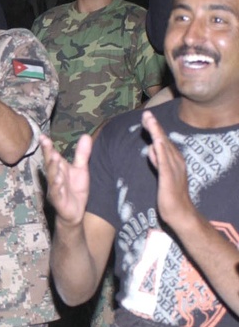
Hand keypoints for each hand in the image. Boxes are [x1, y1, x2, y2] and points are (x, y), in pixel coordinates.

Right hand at [41, 134, 91, 225]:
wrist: (75, 212)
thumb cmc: (75, 190)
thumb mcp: (81, 170)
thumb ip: (82, 154)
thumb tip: (85, 135)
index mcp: (58, 169)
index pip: (51, 156)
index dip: (47, 147)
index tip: (43, 136)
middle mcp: (54, 177)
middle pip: (50, 164)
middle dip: (48, 154)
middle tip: (46, 143)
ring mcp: (55, 189)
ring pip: (52, 177)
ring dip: (52, 168)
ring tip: (53, 158)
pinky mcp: (59, 200)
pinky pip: (57, 192)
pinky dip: (57, 186)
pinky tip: (58, 180)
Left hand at [141, 110, 197, 225]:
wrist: (180, 212)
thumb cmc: (170, 194)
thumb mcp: (161, 172)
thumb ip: (157, 160)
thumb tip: (151, 148)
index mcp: (173, 159)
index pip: (163, 140)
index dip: (155, 128)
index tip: (146, 116)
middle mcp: (175, 161)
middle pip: (163, 140)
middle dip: (155, 126)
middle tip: (146, 113)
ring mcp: (174, 168)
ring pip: (164, 147)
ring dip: (157, 133)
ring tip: (149, 120)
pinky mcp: (169, 177)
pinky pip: (164, 161)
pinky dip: (160, 150)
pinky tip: (156, 141)